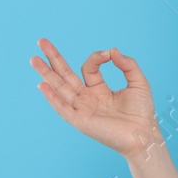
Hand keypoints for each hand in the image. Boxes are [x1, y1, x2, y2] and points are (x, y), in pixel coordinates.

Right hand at [31, 38, 162, 159]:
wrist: (144, 135)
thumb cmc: (143, 112)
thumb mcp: (138, 81)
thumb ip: (127, 64)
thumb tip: (111, 50)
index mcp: (99, 90)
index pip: (88, 68)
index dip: (96, 57)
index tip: (108, 55)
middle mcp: (87, 99)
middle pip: (65, 75)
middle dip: (53, 58)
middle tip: (41, 41)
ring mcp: (82, 109)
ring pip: (60, 88)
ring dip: (46, 74)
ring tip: (33, 59)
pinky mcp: (81, 121)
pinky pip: (63, 108)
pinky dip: (52, 97)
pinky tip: (42, 85)